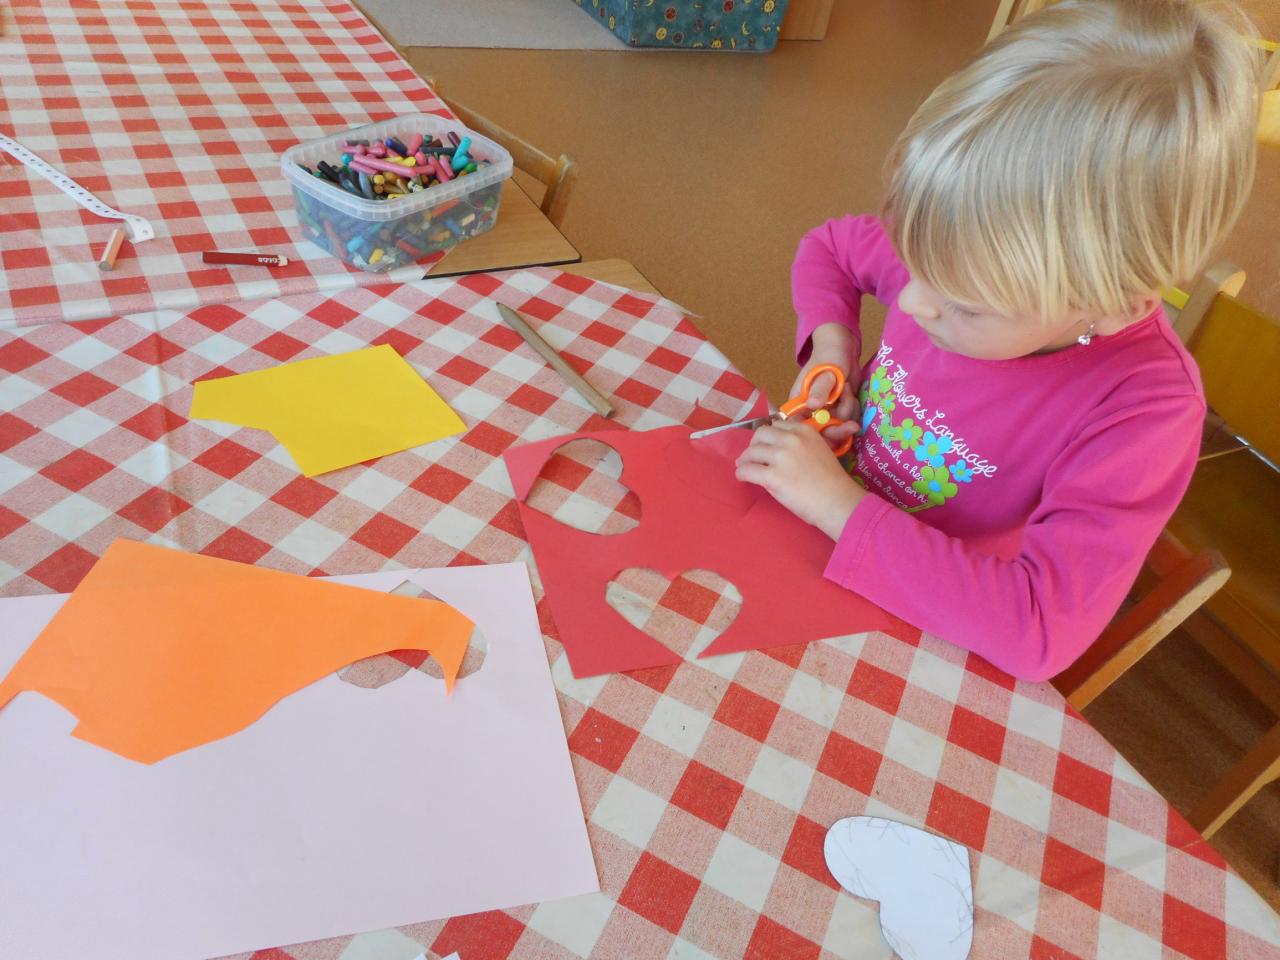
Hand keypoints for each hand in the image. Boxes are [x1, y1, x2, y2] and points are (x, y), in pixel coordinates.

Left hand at [735, 420, 865, 539]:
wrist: (836, 501)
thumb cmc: (832, 480)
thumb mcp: (820, 449)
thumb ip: (801, 443)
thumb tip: (778, 445)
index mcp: (804, 431)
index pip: (776, 425)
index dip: (768, 436)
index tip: (766, 445)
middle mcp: (791, 439)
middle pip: (760, 434)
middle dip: (754, 444)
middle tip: (752, 456)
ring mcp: (780, 457)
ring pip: (751, 452)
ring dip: (745, 460)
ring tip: (744, 466)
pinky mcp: (772, 476)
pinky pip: (747, 470)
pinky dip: (741, 473)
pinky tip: (743, 478)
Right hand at [794, 323, 858, 442]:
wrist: (844, 349)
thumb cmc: (828, 357)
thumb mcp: (824, 373)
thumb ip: (820, 389)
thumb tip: (814, 405)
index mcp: (800, 404)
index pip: (801, 428)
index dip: (815, 434)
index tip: (831, 431)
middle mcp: (811, 412)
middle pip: (821, 433)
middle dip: (838, 430)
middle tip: (852, 426)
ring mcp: (826, 413)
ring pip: (838, 427)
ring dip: (848, 412)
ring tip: (846, 390)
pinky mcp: (840, 411)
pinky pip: (848, 421)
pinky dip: (853, 410)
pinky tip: (850, 395)